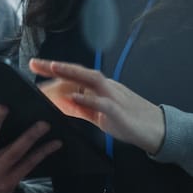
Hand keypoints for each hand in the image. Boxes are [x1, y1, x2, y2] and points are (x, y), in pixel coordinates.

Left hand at [31, 58, 165, 154]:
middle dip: (56, 66)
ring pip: (91, 80)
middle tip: (35, 63)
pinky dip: (87, 99)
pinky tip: (73, 98)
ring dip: (71, 73)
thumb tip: (63, 104)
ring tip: (53, 68)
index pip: (75, 75)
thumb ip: (82, 108)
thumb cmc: (129, 120)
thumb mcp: (100, 113)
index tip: (36, 65)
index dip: (56, 69)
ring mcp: (113, 98)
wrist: (157, 129)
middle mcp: (106, 87)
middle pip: (79, 72)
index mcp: (101, 87)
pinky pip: (102, 103)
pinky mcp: (119, 112)